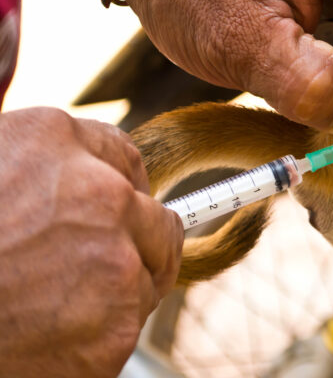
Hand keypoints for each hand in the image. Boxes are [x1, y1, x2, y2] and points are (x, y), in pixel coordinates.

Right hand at [0, 108, 182, 376]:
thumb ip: (34, 164)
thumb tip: (82, 174)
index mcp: (54, 139)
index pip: (124, 156)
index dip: (118, 186)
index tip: (114, 206)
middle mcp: (99, 192)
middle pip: (155, 218)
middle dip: (132, 241)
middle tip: (85, 266)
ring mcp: (114, 260)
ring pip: (148, 274)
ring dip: (115, 289)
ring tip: (48, 303)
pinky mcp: (115, 328)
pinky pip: (127, 325)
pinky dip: (97, 335)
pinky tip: (45, 335)